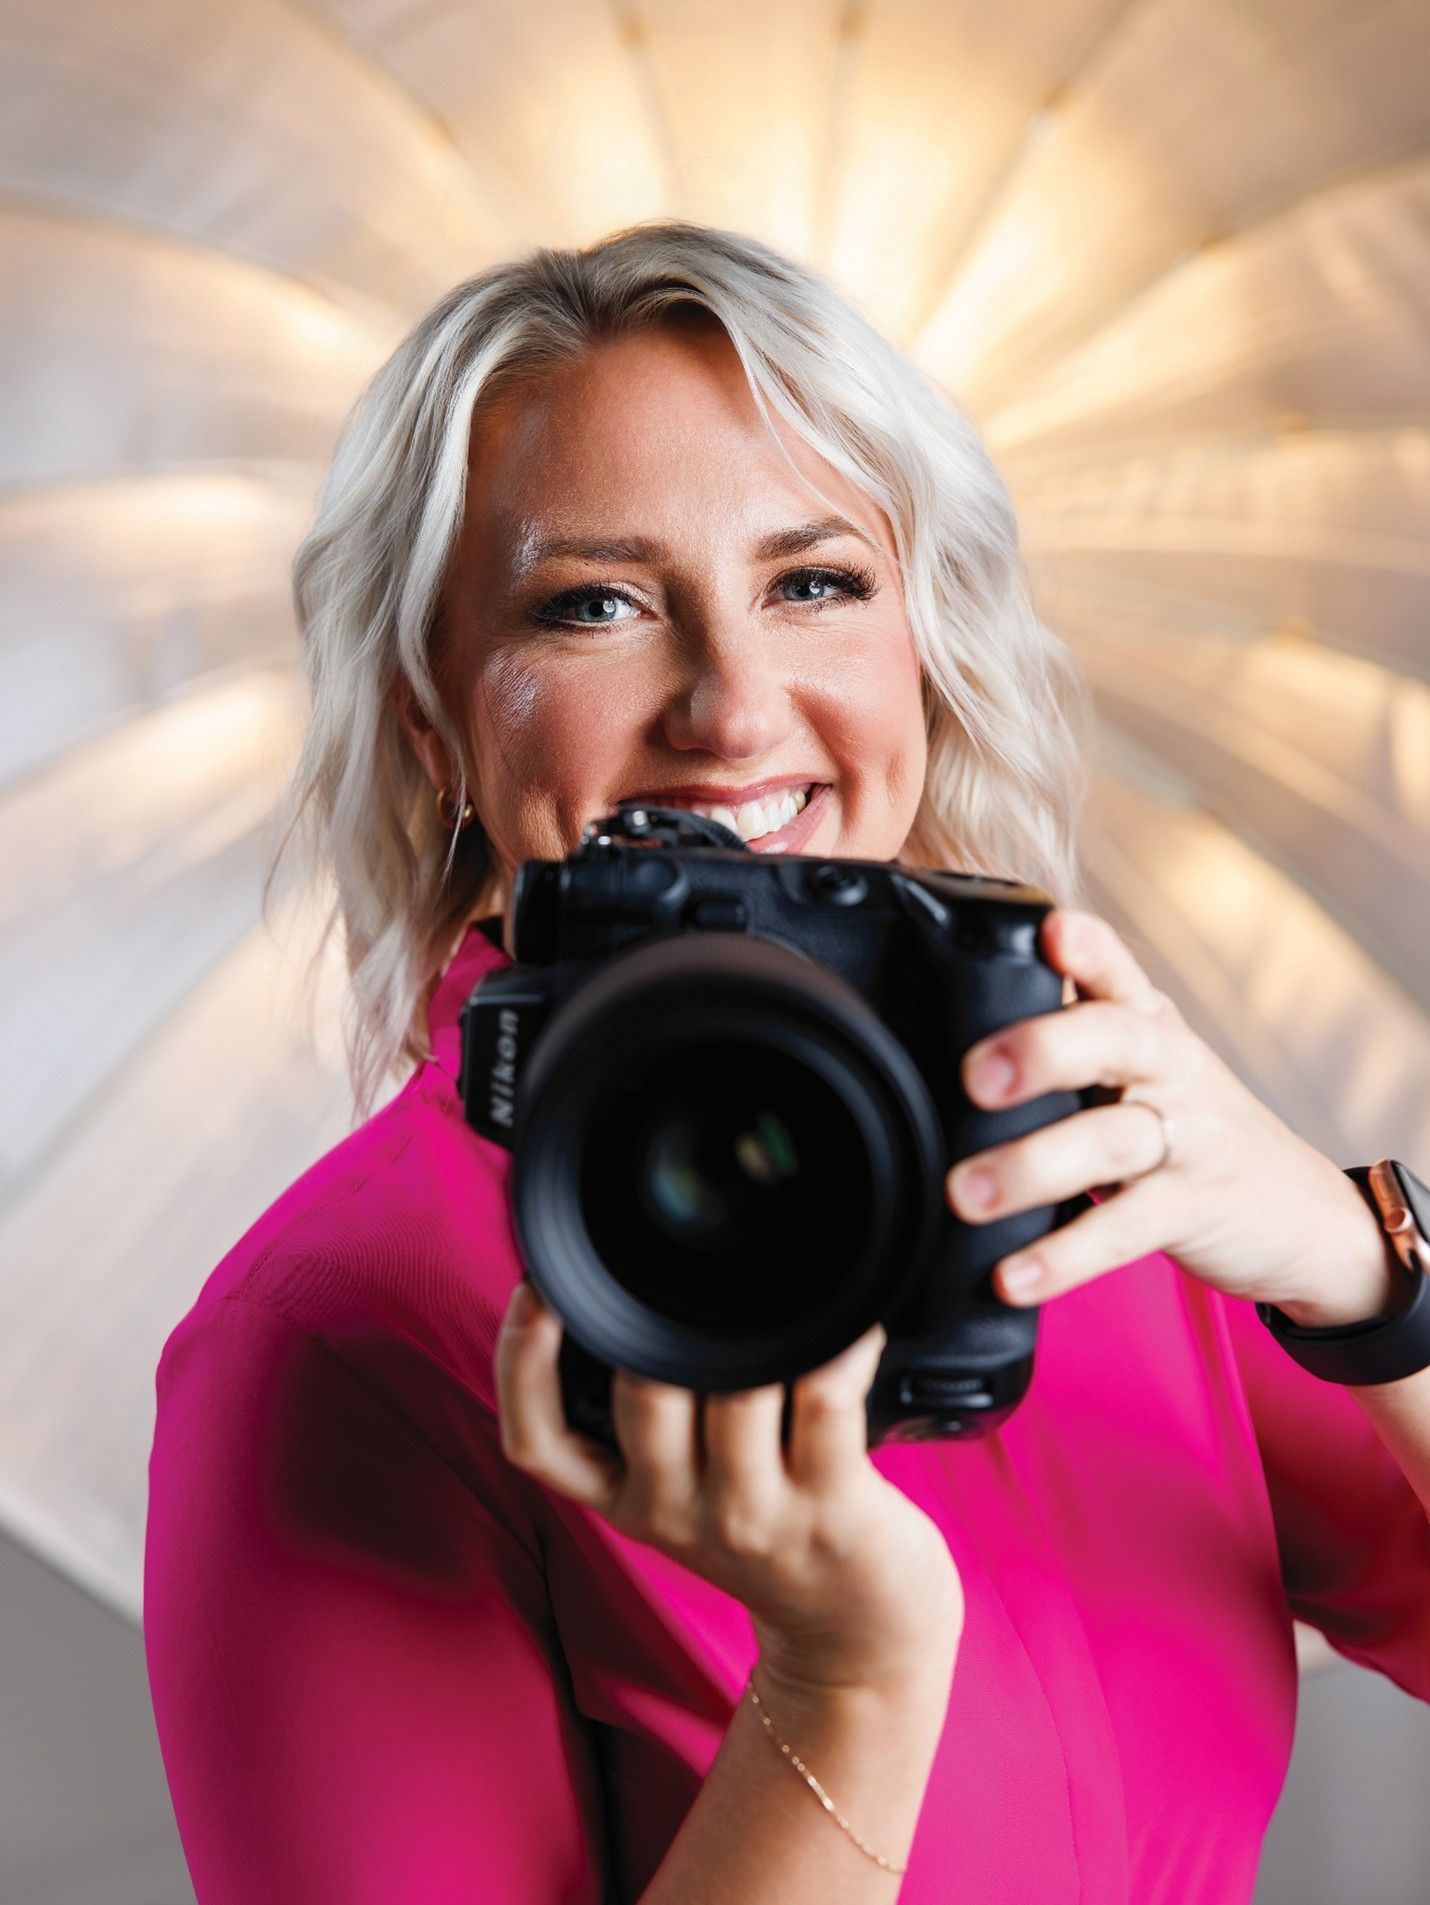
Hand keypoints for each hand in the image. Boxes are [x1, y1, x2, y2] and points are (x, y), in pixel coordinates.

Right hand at [493, 1283, 963, 1695]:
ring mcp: (755, 1512)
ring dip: (758, 1329)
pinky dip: (839, 1348)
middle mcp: (678, 1510)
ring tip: (778, 1288)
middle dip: (655, 1326)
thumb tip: (636, 1304)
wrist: (854, 1636)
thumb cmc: (768, 1541)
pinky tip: (848, 1324)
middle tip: (685, 1275)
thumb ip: (651, 1422)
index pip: (537, 1441)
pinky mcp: (832, 1506)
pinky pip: (826, 1401)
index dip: (520, 1361)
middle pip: (641, 1394)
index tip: (534, 1290)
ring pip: (735, 1392)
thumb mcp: (681, 1498)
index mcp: (626, 1498)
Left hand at [945, 907, 1389, 1320]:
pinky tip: (1011, 1277)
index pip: (1116, 971)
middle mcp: (1170, 1067)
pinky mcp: (1191, 1211)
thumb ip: (1067, 1038)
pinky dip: (1063, 1258)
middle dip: (1043, 1051)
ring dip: (1031, 1167)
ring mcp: (1187, 1139)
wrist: (1303, 1214)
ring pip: (1111, 1140)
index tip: (1052, 929)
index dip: (1089, 948)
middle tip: (974, 1078)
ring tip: (965, 1194)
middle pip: (1114, 1040)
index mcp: (1146, 1022)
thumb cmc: (1187, 1125)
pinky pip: (1121, 1233)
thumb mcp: (1142, 1066)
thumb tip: (946, 1015)